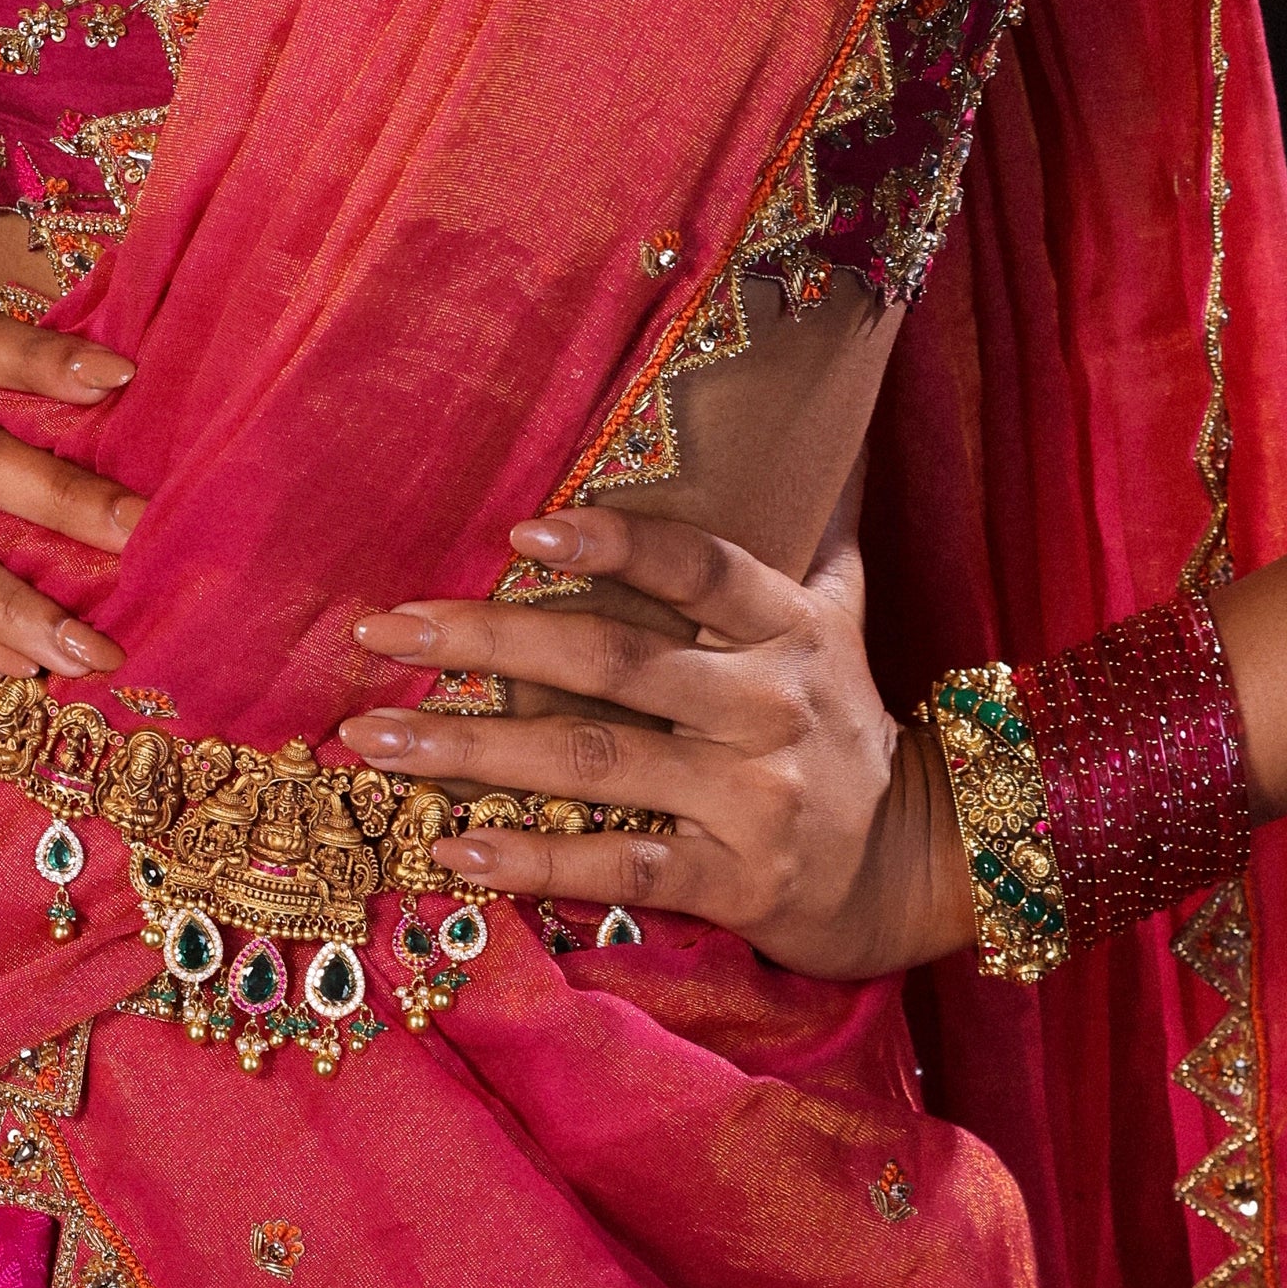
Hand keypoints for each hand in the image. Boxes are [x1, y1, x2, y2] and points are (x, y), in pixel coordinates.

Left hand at [335, 503, 973, 982]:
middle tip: (384, 629)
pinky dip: (533, 861)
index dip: (615, 542)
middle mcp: (769, 703)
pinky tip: (453, 851)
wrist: (913, 863)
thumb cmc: (843, 715)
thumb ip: (816, 516)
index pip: (698, 565)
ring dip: (471, 752)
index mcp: (788, 625)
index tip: (520, 526)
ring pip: (594, 763)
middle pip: (615, 661)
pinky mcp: (735, 882)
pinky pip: (619, 868)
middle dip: (488, 638)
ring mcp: (753, 797)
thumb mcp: (842, 608)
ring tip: (373, 737)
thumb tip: (820, 404)